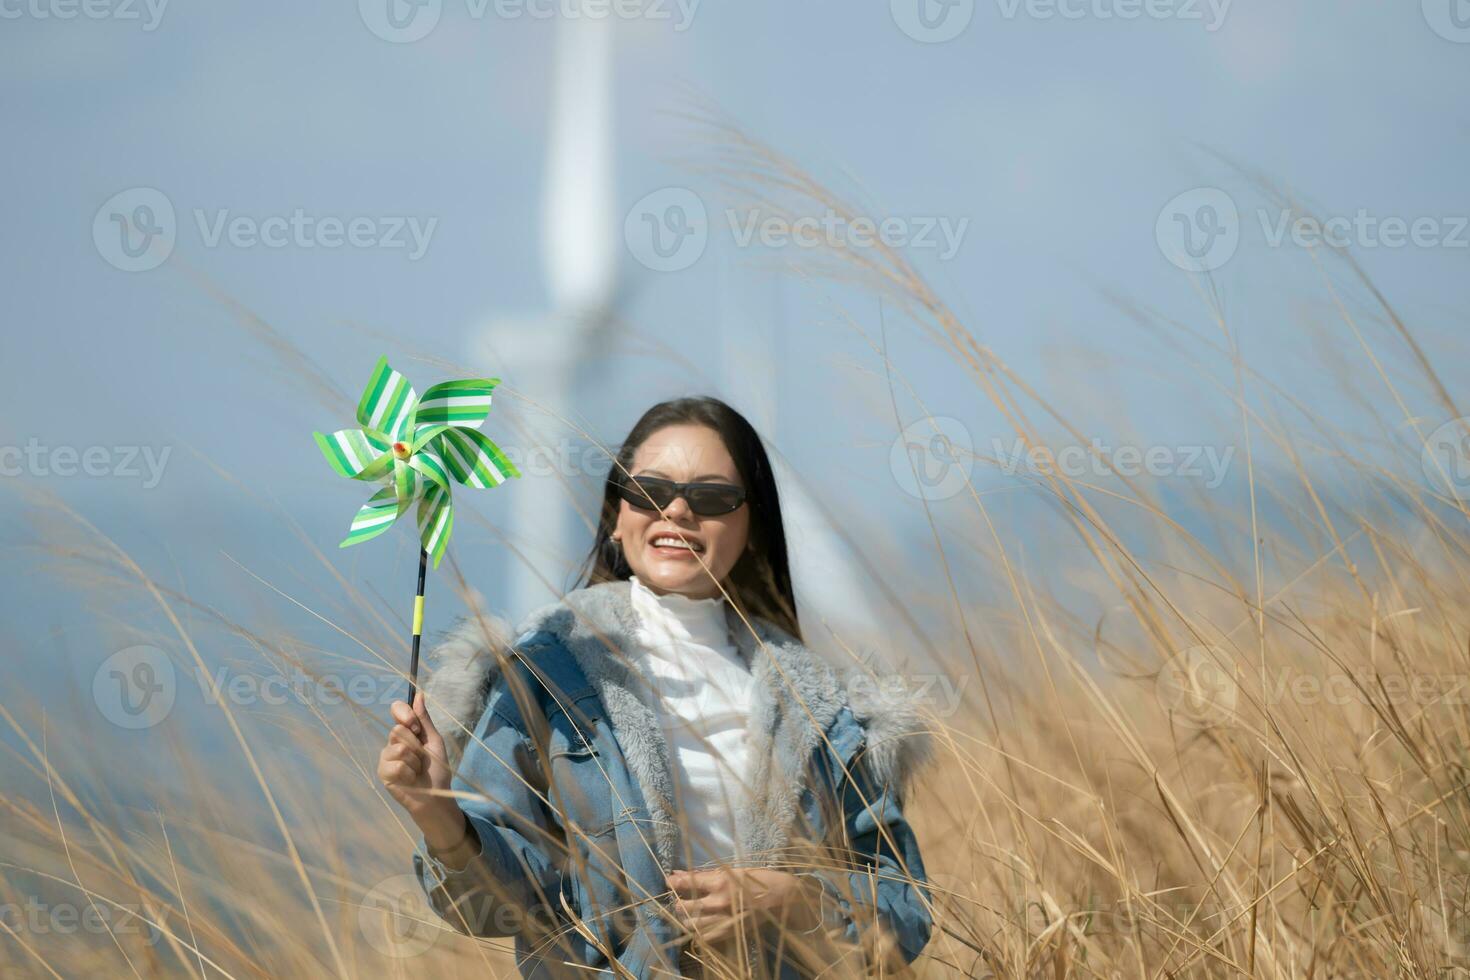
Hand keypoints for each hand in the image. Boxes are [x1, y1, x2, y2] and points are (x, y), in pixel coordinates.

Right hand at [379, 691, 464, 850]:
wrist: (436, 795)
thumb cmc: (436, 769)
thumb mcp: (434, 741)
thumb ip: (425, 720)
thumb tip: (419, 695)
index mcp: (406, 732)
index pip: (397, 710)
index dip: (405, 714)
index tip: (416, 726)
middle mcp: (393, 742)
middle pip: (398, 730)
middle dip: (416, 744)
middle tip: (422, 757)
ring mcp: (386, 758)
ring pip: (398, 748)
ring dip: (415, 761)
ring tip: (417, 770)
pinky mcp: (383, 773)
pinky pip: (395, 765)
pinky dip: (408, 773)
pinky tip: (410, 780)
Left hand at [667, 867, 822, 942]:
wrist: (783, 898)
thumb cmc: (759, 879)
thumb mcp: (734, 870)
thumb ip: (706, 874)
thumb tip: (681, 873)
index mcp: (721, 881)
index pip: (688, 883)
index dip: (674, 882)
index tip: (668, 881)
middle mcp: (718, 902)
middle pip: (684, 907)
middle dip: (678, 902)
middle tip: (680, 899)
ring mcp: (723, 919)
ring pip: (691, 925)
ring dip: (686, 919)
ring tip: (689, 914)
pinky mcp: (729, 932)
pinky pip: (705, 937)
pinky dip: (699, 932)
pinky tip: (701, 926)